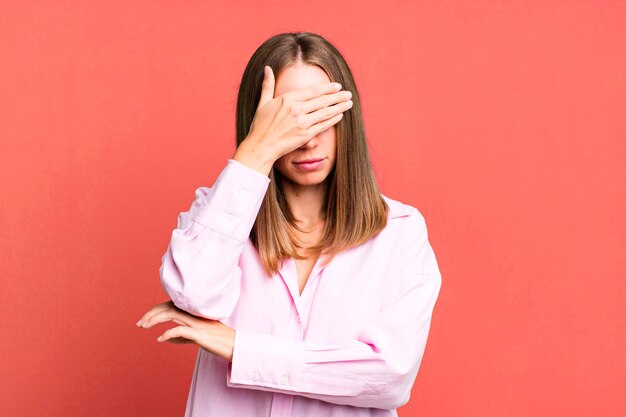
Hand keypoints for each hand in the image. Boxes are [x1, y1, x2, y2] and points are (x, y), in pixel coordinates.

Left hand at [136, 301, 235, 361]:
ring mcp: (197, 323)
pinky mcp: (200, 334)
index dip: (156, 310)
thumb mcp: (198, 337)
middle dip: (151, 314)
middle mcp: (194, 315)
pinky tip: (160, 339)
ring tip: (144, 326)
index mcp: (194, 313)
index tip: (144, 320)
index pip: (171, 306)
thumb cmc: (219, 341)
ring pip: (172, 315)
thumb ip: (183, 336)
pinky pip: (180, 330)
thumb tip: (166, 338)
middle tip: (139, 324)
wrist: (236, 346)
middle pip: (169, 308)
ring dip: (155, 320)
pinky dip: (168, 333)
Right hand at [232, 65, 352, 174]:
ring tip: (349, 103)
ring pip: (325, 112)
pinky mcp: (305, 135)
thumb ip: (268, 85)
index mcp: (287, 99)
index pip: (313, 91)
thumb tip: (267, 68)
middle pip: (322, 100)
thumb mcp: (263, 102)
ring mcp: (302, 122)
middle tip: (349, 94)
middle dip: (338, 96)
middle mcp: (296, 109)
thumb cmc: (260, 125)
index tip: (337, 86)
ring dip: (339, 107)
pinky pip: (323, 125)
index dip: (327, 88)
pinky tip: (340, 115)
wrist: (261, 146)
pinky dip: (333, 119)